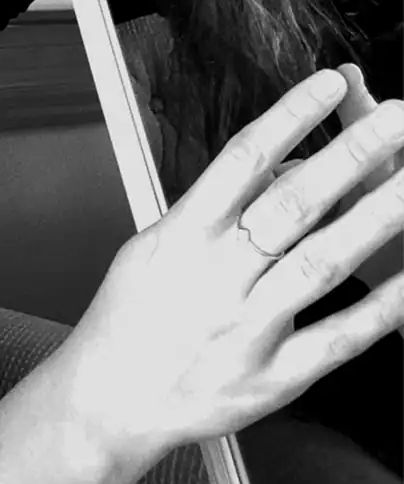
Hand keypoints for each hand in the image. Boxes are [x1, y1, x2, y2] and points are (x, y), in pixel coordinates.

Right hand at [58, 69, 403, 461]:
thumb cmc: (128, 316)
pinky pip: (338, 336)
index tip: (330, 84)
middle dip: (352, 155)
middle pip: (295, 202)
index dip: (291, 116)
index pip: (244, 158)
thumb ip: (214, 204)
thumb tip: (279, 169)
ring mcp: (249, 326)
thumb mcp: (155, 242)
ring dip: (376, 217)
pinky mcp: (274, 375)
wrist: (109, 399)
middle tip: (395, 120)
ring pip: (324, 261)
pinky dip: (380, 306)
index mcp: (183, 234)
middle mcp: (218, 275)